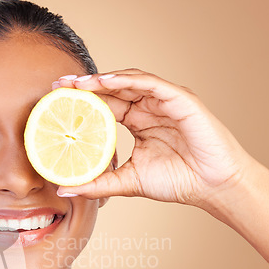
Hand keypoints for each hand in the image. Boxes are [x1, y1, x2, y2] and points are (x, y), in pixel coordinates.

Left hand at [54, 69, 254, 209]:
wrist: (211, 187)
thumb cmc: (177, 181)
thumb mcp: (127, 182)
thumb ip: (97, 183)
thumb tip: (64, 189)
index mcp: (138, 123)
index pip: (106, 106)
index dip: (82, 102)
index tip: (57, 101)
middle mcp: (149, 108)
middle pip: (114, 90)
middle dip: (86, 86)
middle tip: (60, 85)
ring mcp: (165, 101)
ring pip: (130, 82)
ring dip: (103, 80)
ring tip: (79, 83)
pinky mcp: (180, 99)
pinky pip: (151, 84)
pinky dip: (129, 80)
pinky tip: (107, 81)